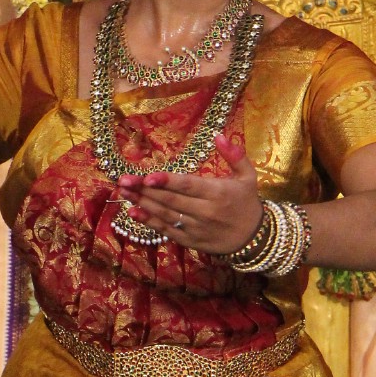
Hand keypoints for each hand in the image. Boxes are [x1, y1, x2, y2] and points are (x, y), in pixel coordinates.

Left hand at [117, 133, 263, 255]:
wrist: (253, 238)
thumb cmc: (247, 203)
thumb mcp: (248, 176)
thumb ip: (235, 155)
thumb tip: (218, 135)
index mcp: (218, 193)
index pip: (188, 186)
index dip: (167, 182)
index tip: (148, 177)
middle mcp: (205, 212)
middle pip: (171, 200)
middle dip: (145, 190)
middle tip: (122, 180)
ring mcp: (195, 228)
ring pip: (165, 215)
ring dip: (142, 203)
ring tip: (122, 192)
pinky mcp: (189, 241)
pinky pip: (167, 231)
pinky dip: (149, 222)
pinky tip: (133, 212)